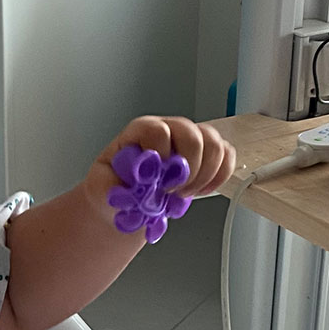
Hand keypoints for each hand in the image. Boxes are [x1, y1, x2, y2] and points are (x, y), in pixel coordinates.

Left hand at [83, 116, 236, 232]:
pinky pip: (227, 156)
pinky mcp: (207, 154)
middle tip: (173, 191)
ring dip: (204, 174)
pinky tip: (202, 191)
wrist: (123, 200)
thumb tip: (138, 184)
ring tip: (185, 193)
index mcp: (141, 131)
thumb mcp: (101, 188)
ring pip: (214, 144)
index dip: (161, 156)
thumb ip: (114, 184)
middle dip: (187, 169)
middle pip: (193, 135)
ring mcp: (191, 139)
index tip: (156, 180)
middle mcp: (169, 129)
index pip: (158, 130)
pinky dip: (219, 176)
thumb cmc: (112, 188)